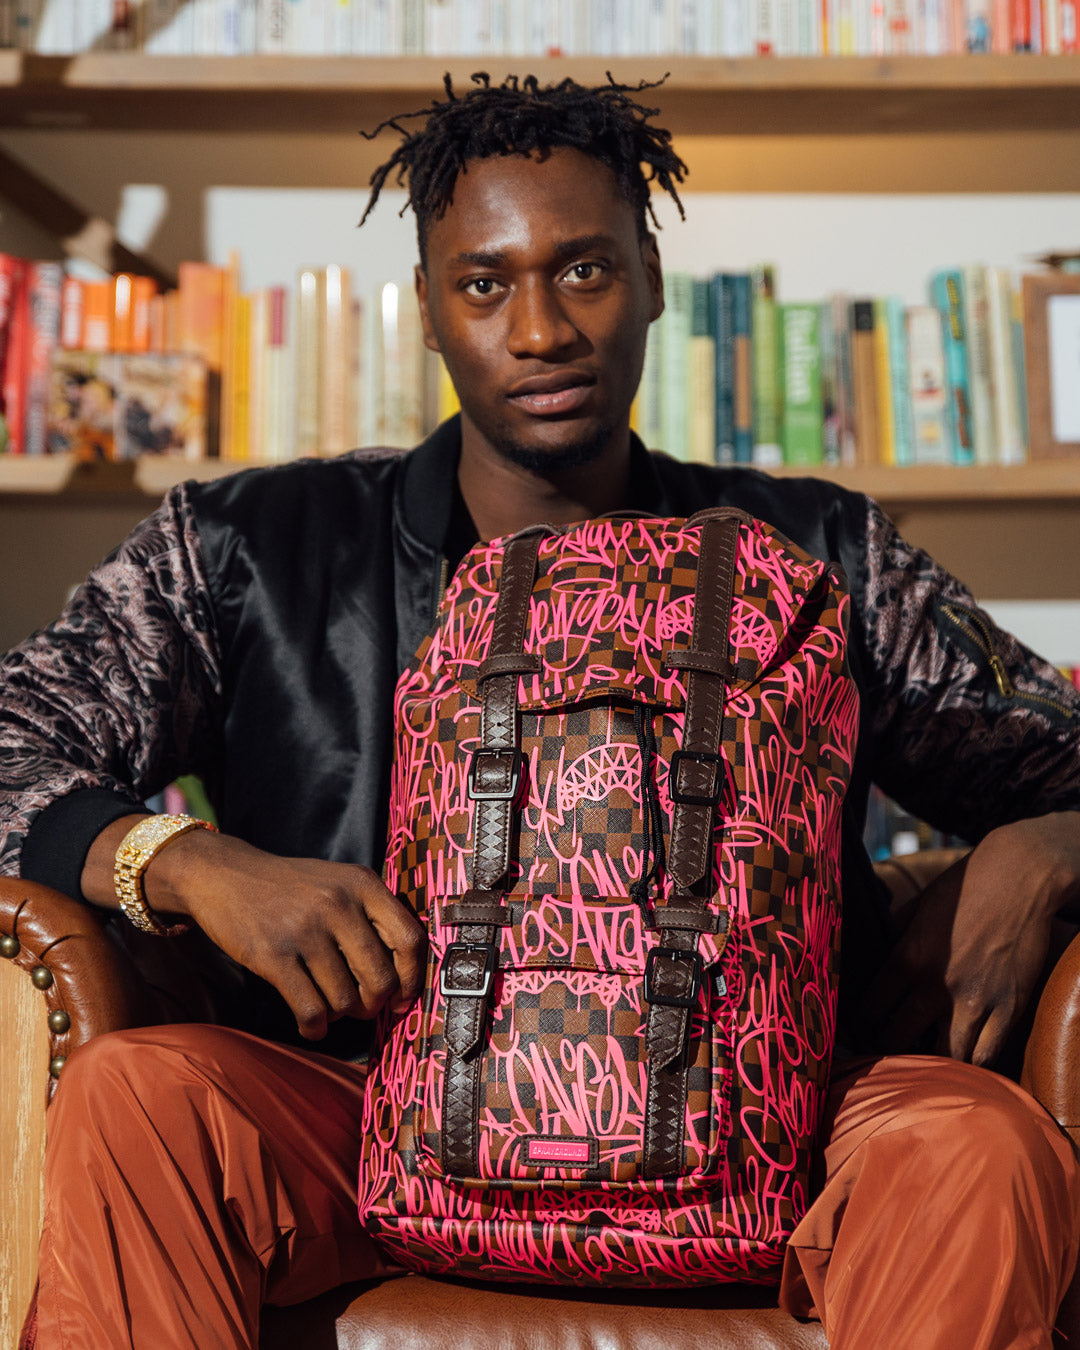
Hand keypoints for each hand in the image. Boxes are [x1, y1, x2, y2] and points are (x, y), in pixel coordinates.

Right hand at [86, 817, 426, 1040]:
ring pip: (345, 1000)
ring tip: (330, 1006)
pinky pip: (309, 1009)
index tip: (404, 996)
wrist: (223, 873)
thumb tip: (405, 975)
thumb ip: (372, 915)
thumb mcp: (338, 882)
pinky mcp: (272, 955)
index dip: (413, 977)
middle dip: (374, 1004)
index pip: (409, 938)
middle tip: (363, 1007)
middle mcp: (338, 904)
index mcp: (362, 884)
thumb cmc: (289, 886)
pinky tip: (313, 1026)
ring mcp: (304, 930)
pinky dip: (315, 1027)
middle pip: (381, 979)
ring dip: (341, 1014)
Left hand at [865, 812, 1079, 1065]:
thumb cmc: (965, 886)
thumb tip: (874, 953)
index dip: (862, 1024)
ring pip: (947, 1055)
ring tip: (923, 1066)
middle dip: (888, 1049)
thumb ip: (896, 934)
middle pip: (901, 1036)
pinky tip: (964, 1063)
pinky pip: (988, 1052)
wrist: (1020, 876)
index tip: (856, 1031)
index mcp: (910, 955)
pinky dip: (974, 1064)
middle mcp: (939, 982)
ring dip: (933, 1064)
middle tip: (883, 1055)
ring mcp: (978, 998)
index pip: (873, 1005)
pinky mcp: (1011, 1006)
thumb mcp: (918, 905)